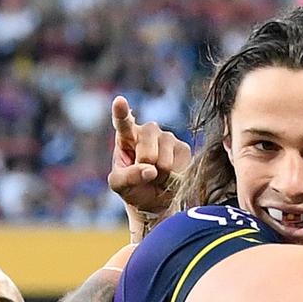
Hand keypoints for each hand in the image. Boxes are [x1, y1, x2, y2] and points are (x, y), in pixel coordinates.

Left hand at [108, 96, 191, 214]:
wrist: (156, 200)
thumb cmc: (134, 188)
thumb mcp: (120, 186)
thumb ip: (128, 177)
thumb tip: (150, 170)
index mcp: (126, 135)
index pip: (122, 122)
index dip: (121, 112)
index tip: (119, 101)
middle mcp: (148, 131)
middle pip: (147, 151)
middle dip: (146, 169)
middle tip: (146, 174)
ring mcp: (167, 137)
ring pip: (163, 160)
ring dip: (161, 175)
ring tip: (158, 176)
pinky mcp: (183, 148)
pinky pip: (178, 165)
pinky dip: (174, 176)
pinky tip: (171, 175)